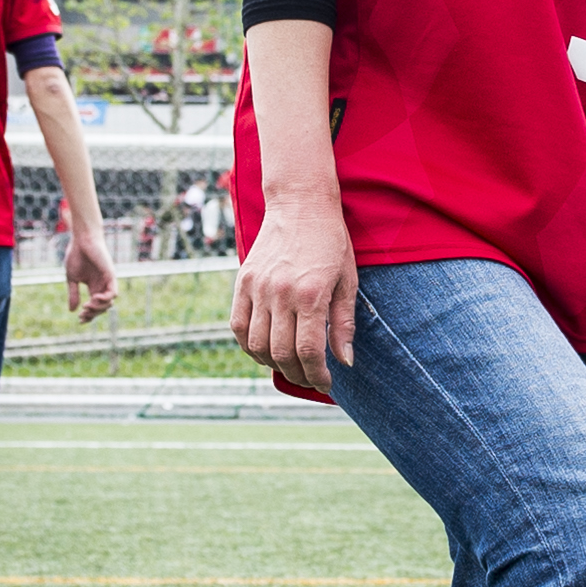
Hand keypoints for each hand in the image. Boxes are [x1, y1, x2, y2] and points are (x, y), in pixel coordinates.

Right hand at [62, 224, 119, 321]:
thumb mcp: (72, 278)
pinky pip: (113, 293)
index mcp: (94, 287)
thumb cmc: (76, 255)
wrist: (82, 240)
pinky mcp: (111, 275)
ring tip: (87, 306)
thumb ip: (73, 294)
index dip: (89, 315)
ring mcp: (107, 281)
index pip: (95, 306)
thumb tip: (72, 310)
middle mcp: (102, 285)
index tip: (80, 320)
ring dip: (99, 308)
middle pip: (103, 308)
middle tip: (83, 314)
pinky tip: (94, 298)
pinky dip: (105, 299)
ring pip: (109, 303)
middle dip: (93, 314)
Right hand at [230, 195, 354, 387]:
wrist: (300, 203)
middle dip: (298, 375)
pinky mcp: (243, 282)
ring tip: (290, 367)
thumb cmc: (331, 242)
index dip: (317, 375)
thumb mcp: (348, 281)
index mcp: (311, 293)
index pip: (309, 350)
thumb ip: (344, 323)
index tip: (325, 383)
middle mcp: (281, 293)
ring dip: (273, 365)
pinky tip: (264, 350)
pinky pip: (237, 326)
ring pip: (257, 345)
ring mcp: (258, 287)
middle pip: (282, 353)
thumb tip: (345, 361)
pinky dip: (248, 346)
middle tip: (310, 378)